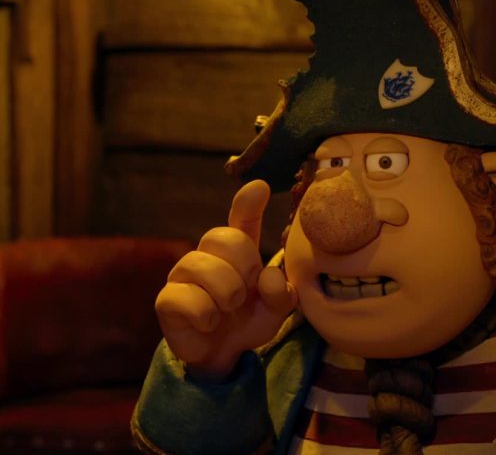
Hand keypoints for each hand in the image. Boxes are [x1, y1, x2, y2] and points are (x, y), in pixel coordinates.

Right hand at [155, 180, 296, 380]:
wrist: (224, 354)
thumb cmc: (249, 320)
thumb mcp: (275, 309)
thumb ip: (281, 292)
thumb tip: (269, 277)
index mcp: (238, 251)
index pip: (241, 219)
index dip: (248, 203)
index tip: (259, 188)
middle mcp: (207, 254)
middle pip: (223, 237)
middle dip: (244, 265)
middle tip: (247, 289)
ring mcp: (183, 274)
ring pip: (204, 267)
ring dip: (226, 294)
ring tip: (227, 309)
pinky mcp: (167, 299)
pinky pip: (188, 298)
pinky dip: (206, 316)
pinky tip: (208, 323)